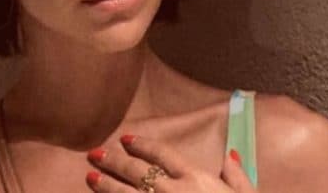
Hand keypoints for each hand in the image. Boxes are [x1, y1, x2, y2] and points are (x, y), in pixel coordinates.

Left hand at [85, 135, 255, 192]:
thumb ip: (237, 177)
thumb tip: (231, 155)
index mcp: (195, 179)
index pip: (162, 154)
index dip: (142, 145)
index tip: (125, 139)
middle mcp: (173, 191)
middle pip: (137, 171)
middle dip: (114, 161)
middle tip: (95, 153)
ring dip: (105, 185)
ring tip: (89, 176)